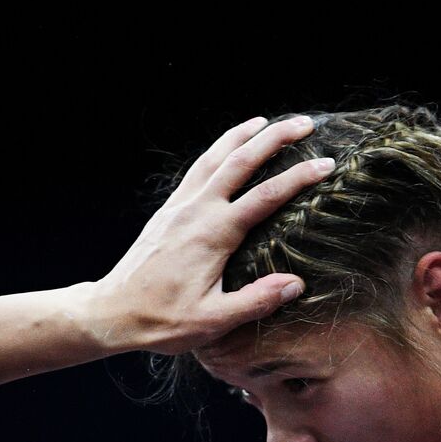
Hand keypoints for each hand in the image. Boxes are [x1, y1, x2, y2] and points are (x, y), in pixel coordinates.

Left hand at [85, 114, 332, 354]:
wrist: (113, 311)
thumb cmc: (163, 320)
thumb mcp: (214, 321)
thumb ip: (256, 301)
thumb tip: (296, 284)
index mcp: (214, 234)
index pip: (266, 196)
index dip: (300, 178)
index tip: (327, 165)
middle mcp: (197, 210)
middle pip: (241, 160)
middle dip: (276, 138)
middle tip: (306, 124)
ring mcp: (180, 206)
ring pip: (215, 156)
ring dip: (243, 134)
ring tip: (267, 121)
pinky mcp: (169, 210)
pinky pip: (198, 169)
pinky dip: (218, 150)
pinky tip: (227, 148)